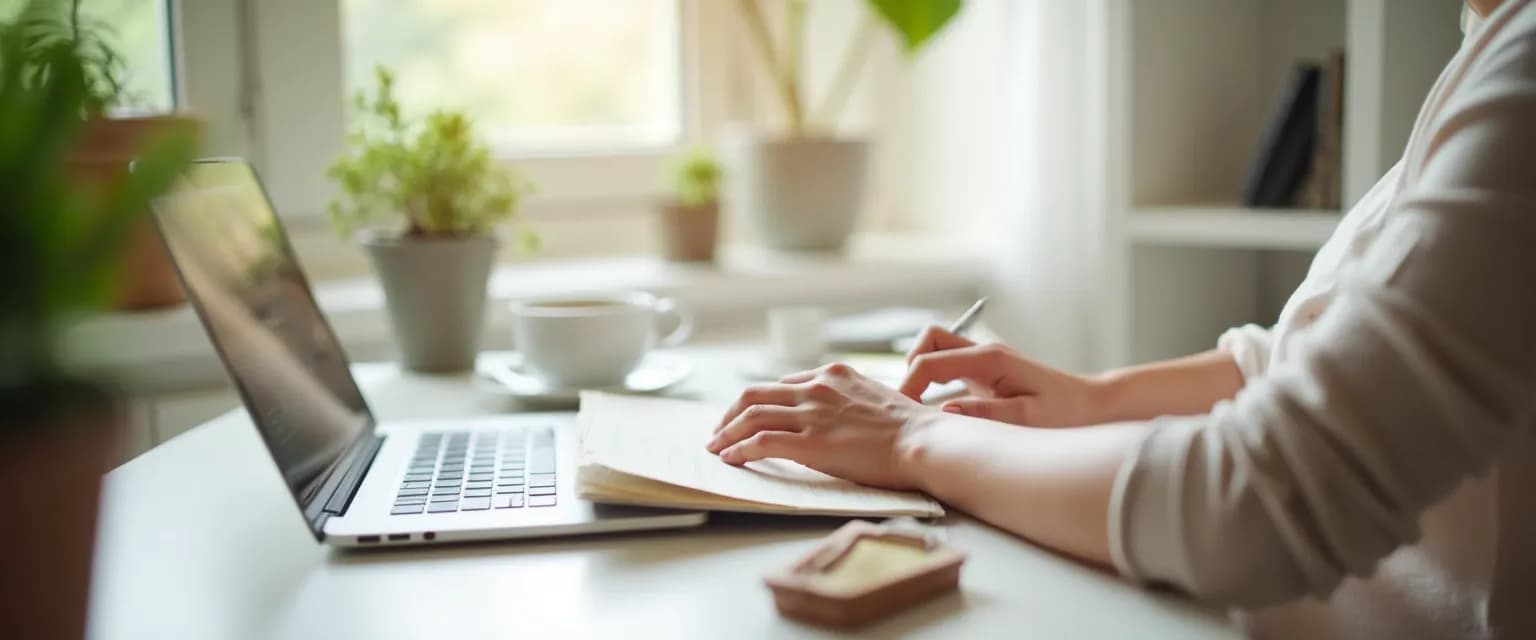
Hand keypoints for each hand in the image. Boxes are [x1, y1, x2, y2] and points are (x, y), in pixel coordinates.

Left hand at [705, 363, 939, 489]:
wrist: (924, 441)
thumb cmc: (911, 428)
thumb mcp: (875, 398)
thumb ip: (849, 401)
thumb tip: (839, 418)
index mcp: (834, 374)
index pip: (783, 383)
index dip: (761, 402)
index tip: (749, 416)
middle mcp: (817, 387)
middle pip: (756, 393)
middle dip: (730, 413)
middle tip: (719, 430)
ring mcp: (812, 413)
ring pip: (751, 415)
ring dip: (726, 432)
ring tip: (715, 447)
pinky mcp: (810, 442)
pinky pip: (761, 441)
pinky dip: (739, 449)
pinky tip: (730, 458)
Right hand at [900, 326, 1104, 426]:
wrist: (1092, 405)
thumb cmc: (1066, 413)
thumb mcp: (1027, 418)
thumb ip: (985, 413)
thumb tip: (945, 410)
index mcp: (989, 360)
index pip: (929, 361)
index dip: (909, 386)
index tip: (905, 415)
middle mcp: (984, 353)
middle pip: (929, 340)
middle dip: (910, 367)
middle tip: (911, 404)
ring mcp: (984, 361)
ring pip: (936, 349)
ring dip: (921, 371)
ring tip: (921, 407)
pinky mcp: (986, 373)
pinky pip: (948, 365)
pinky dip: (933, 379)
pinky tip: (937, 408)